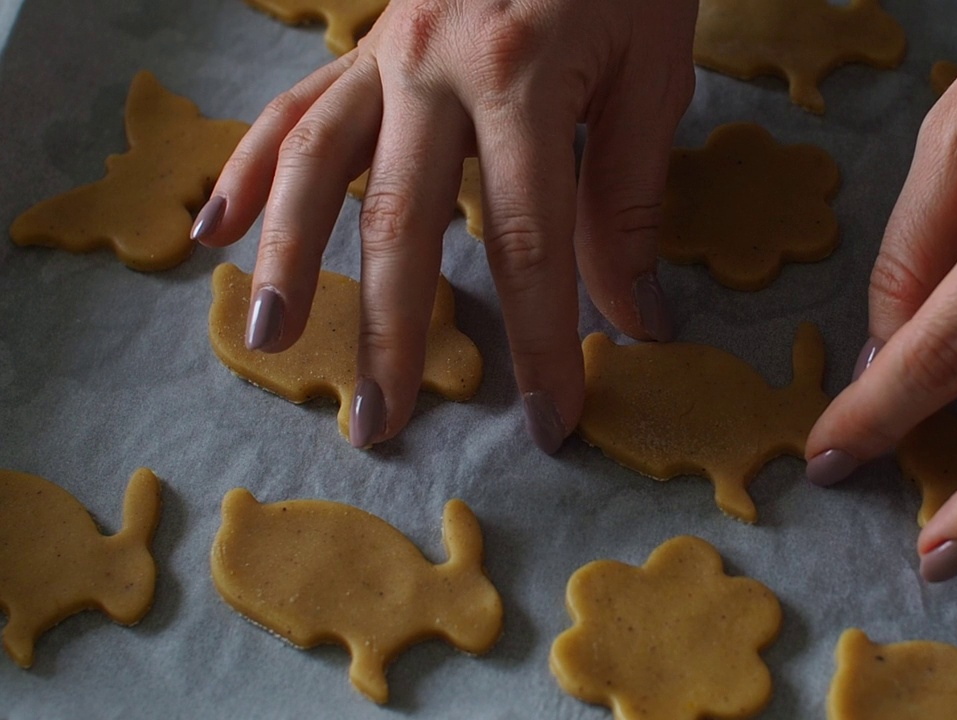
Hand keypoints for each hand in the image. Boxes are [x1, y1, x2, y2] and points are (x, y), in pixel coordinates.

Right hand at [193, 0, 696, 449]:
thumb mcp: (651, 77)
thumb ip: (629, 202)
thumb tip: (634, 320)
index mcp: (520, 78)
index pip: (529, 245)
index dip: (541, 343)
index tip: (549, 421)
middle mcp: (433, 67)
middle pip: (403, 224)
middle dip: (394, 334)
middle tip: (381, 427)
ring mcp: (386, 52)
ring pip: (318, 166)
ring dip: (290, 260)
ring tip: (270, 341)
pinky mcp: (365, 45)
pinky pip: (296, 109)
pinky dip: (254, 170)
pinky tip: (220, 229)